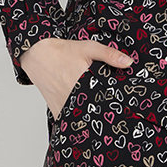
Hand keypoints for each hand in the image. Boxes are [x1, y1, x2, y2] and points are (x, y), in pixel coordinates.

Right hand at [18, 37, 132, 116]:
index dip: (114, 102)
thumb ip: (110, 55)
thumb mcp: (89, 47)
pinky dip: (78, 117)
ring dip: (91, 113)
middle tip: (114, 107)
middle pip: (95, 109)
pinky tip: (86, 112)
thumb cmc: (63, 52)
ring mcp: (64, 106)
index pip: (105, 99)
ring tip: (100, 111)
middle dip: (104, 108)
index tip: (123, 104)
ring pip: (82, 116)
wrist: (38, 56)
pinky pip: (70, 119)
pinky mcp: (57, 111)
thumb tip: (129, 63)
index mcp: (83, 82)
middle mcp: (72, 97)